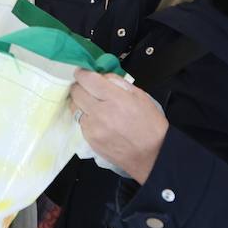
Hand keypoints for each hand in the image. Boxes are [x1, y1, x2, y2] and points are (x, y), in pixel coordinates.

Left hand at [69, 69, 168, 183]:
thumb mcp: (140, 96)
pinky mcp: (90, 140)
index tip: (82, 72)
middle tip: (87, 87)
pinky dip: (86, 118)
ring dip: (80, 102)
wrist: (152, 155)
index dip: (82, 73)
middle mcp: (101, 113)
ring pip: (75, 107)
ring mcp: (93, 128)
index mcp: (115, 99)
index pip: (87, 79)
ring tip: (93, 104)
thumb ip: (118, 82)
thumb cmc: (150, 125)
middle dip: (80, 86)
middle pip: (76, 92)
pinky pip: (80, 123)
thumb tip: (101, 76)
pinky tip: (98, 120)